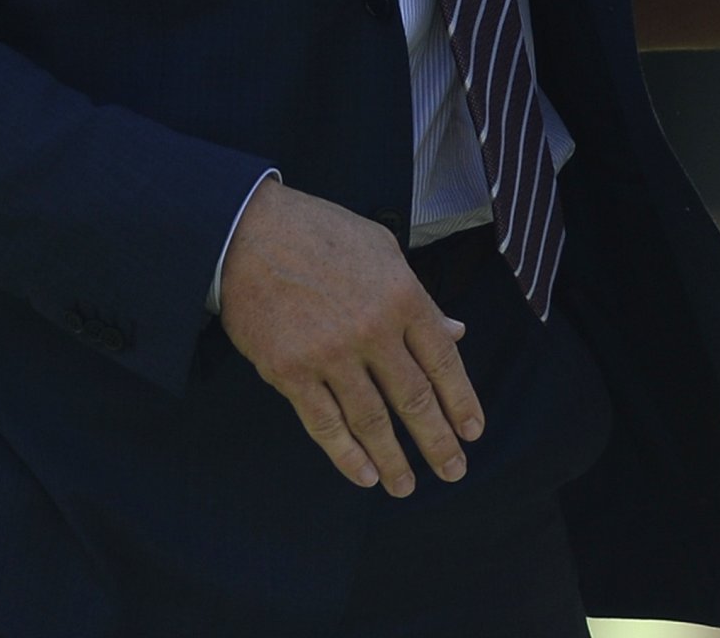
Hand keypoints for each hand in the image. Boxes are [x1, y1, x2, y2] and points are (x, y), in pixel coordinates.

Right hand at [216, 178, 484, 495]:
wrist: (247, 232)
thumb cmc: (320, 234)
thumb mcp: (383, 251)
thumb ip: (420, 297)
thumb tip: (456, 331)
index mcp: (403, 296)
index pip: (443, 361)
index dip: (461, 402)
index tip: (473, 432)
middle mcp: (372, 330)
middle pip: (414, 399)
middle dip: (437, 442)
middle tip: (454, 472)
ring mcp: (330, 354)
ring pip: (372, 420)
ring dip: (393, 459)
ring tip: (406, 486)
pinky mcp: (289, 372)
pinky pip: (324, 424)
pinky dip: (346, 455)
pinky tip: (364, 476)